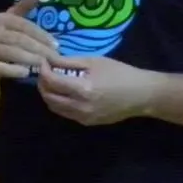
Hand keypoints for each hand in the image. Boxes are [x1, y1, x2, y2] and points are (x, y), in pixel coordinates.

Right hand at [0, 0, 59, 80]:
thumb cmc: (2, 37)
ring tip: (44, 65)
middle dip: (40, 49)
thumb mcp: (12, 19)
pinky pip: (3, 68)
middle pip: (20, 40)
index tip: (57, 45)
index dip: (41, 35)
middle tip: (55, 58)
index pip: (25, 26)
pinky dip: (15, 71)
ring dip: (31, 59)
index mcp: (1, 18)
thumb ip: (25, 6)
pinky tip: (26, 73)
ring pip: (13, 53)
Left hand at [36, 55, 162, 126]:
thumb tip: (49, 60)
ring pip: (54, 108)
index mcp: (83, 89)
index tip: (44, 61)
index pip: (52, 81)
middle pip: (48, 97)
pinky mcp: (87, 123)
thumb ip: (69, 62)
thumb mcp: (94, 62)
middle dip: (42, 83)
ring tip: (52, 81)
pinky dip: (59, 103)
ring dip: (48, 94)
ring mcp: (83, 118)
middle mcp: (80, 107)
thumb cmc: (120, 74)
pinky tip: (64, 92)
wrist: (140, 95)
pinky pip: (65, 113)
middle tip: (45, 71)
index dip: (43, 70)